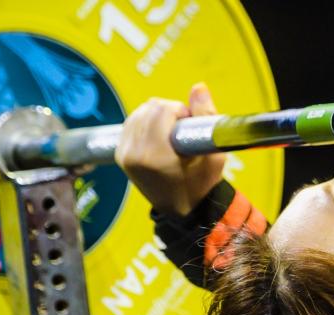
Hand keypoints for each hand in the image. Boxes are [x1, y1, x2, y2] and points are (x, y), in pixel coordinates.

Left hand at [115, 82, 225, 216]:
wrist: (182, 209)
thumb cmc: (201, 183)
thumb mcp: (213, 154)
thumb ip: (207, 117)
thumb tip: (198, 87)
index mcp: (155, 155)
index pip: (162, 109)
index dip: (181, 112)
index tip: (189, 125)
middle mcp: (134, 153)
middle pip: (150, 107)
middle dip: (169, 111)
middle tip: (182, 130)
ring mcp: (123, 154)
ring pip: (140, 112)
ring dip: (157, 116)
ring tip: (171, 135)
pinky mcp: (120, 154)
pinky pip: (131, 122)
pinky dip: (146, 122)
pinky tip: (158, 136)